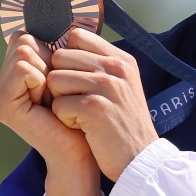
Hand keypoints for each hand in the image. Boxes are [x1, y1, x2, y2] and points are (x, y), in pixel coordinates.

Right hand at [0, 32, 93, 166]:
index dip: (50, 53)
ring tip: (51, 99)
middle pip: (24, 40)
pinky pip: (23, 68)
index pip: (26, 37)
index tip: (59, 82)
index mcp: (12, 75)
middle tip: (55, 92)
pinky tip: (46, 103)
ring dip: (47, 72)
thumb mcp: (65, 76)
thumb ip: (53, 52)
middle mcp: (0, 83)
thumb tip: (60, 21)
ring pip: (24, 50)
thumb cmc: (79, 113)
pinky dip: (42, 80)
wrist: (81, 149)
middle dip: (49, 62)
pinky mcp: (2, 103)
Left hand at [47, 28, 158, 180]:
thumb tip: (66, 46)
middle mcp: (115, 68)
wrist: (140, 159)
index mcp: (121, 59)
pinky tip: (85, 128)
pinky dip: (66, 120)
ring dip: (62, 101)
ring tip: (83, 115)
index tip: (75, 78)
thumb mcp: (122, 86)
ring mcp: (106, 86)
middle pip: (60, 58)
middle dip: (61, 81)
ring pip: (55, 80)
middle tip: (79, 102)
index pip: (77, 36)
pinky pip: (58, 105)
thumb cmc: (124, 124)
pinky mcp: (95, 108)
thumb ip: (100, 65)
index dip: (67, 57)